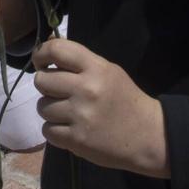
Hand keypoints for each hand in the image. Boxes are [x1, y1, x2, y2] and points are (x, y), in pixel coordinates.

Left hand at [32, 38, 168, 177]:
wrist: (147, 135)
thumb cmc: (125, 99)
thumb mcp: (108, 71)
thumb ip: (79, 61)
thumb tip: (45, 49)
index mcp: (96, 68)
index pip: (57, 50)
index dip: (41, 54)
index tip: (41, 62)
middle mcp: (86, 89)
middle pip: (42, 81)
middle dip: (46, 85)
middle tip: (57, 91)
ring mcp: (80, 115)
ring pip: (42, 107)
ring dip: (50, 110)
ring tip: (67, 113)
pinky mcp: (77, 140)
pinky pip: (47, 130)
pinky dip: (54, 130)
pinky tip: (69, 128)